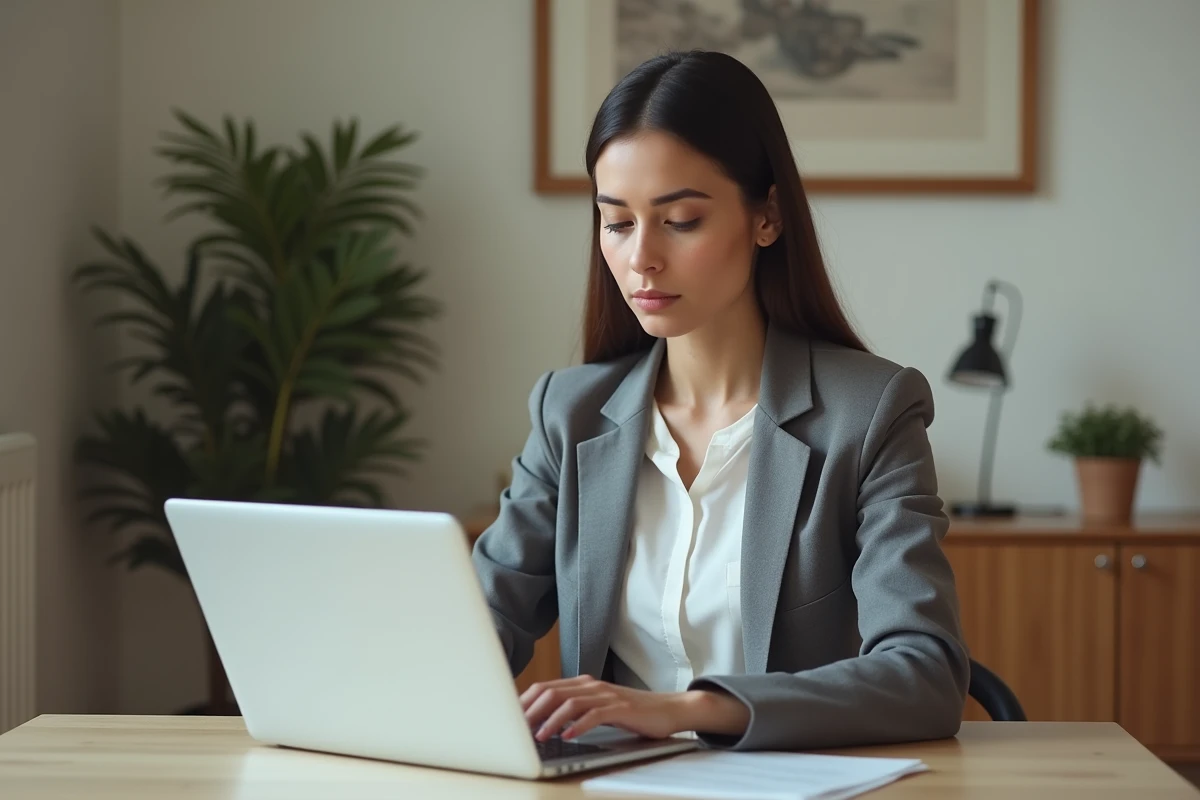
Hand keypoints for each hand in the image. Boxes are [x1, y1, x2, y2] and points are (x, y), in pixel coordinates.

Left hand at [521, 675, 749, 741]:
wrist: (670, 709)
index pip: (545, 687)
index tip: (508, 717)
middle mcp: (592, 685)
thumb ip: (576, 710)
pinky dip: (578, 725)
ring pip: (569, 703)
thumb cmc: (633, 712)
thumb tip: (542, 723)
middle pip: (552, 692)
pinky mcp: (621, 708)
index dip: (525, 701)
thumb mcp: (599, 708)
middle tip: (515, 729)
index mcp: (583, 684)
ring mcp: (606, 695)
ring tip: (538, 736)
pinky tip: (567, 737)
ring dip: (550, 720)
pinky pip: (594, 715)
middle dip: (530, 710)